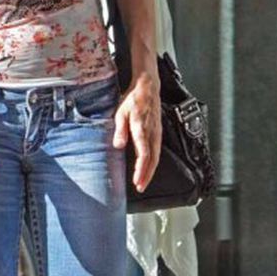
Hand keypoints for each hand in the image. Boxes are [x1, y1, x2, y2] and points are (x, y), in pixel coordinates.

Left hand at [113, 69, 161, 192]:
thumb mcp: (120, 112)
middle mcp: (152, 133)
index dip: (141, 170)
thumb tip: (118, 145)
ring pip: (157, 156)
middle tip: (140, 187)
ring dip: (150, 171)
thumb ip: (120, 129)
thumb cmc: (133, 99)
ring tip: (143, 182)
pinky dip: (153, 162)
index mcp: (142, 128)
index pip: (144, 154)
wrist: (148, 87)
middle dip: (147, 175)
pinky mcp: (158, 132)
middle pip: (152, 159)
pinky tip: (148, 168)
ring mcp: (157, 132)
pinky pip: (157, 150)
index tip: (137, 181)